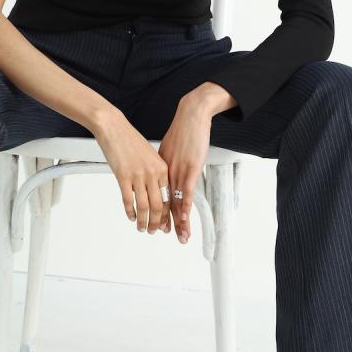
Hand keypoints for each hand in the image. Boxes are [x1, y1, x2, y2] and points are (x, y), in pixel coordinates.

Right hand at [95, 113, 171, 233]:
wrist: (114, 128)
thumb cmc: (130, 140)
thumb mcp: (149, 156)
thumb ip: (155, 173)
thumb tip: (156, 191)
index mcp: (161, 168)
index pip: (168, 197)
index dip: (168, 215)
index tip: (166, 225)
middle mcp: (152, 173)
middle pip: (159, 205)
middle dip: (157, 222)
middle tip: (154, 231)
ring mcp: (138, 175)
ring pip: (144, 206)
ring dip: (144, 221)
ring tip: (142, 229)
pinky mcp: (123, 176)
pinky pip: (129, 200)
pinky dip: (130, 211)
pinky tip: (130, 216)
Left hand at [156, 86, 217, 243]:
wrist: (191, 115)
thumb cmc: (184, 129)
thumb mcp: (171, 148)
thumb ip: (169, 161)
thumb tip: (169, 170)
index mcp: (162, 168)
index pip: (160, 194)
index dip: (160, 211)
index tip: (160, 224)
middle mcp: (168, 172)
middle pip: (166, 202)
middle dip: (166, 221)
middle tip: (164, 235)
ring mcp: (179, 170)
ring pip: (176, 200)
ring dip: (178, 221)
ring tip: (179, 236)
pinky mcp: (190, 167)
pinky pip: (186, 190)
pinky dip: (185, 206)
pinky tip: (183, 218)